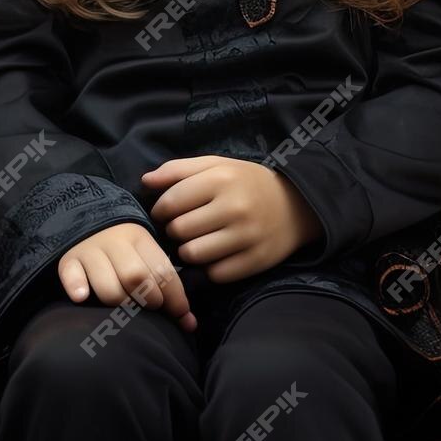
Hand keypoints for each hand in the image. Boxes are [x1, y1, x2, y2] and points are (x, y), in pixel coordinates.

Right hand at [56, 223, 196, 330]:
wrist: (85, 220)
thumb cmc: (124, 249)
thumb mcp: (146, 255)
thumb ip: (168, 285)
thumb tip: (190, 324)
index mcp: (140, 237)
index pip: (163, 272)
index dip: (175, 300)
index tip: (181, 318)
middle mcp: (115, 241)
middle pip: (136, 278)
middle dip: (148, 301)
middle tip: (148, 307)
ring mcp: (89, 250)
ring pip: (107, 286)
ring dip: (119, 302)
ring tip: (123, 306)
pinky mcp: (68, 260)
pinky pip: (71, 276)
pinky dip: (77, 288)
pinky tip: (82, 297)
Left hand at [142, 156, 320, 283]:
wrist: (296, 205)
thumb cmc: (245, 183)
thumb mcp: (216, 166)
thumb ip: (178, 170)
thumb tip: (145, 180)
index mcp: (222, 179)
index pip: (170, 203)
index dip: (160, 210)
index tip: (166, 213)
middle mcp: (235, 207)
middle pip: (179, 230)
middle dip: (174, 231)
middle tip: (183, 228)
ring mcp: (248, 236)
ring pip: (194, 255)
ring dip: (188, 251)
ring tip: (196, 242)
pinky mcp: (256, 261)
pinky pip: (215, 274)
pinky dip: (209, 267)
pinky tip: (214, 255)